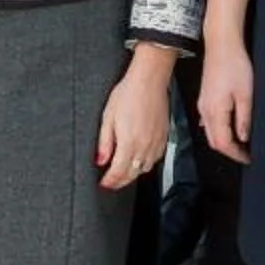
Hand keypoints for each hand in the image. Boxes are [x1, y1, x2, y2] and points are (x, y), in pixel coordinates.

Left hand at [97, 57, 171, 189]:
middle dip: (120, 181)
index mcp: (129, 142)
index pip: (118, 172)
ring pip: (145, 169)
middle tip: (111, 182)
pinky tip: (140, 160)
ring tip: (124, 172)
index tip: (104, 183)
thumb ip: (104, 142)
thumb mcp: (108, 116)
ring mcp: (156, 142)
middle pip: (132, 174)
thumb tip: (100, 160)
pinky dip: (146, 164)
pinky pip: (156, 159)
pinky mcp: (164, 137)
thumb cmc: (128, 93)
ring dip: (133, 174)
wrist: (149, 80)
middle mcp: (144, 146)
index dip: (109, 181)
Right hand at [198, 39, 253, 163]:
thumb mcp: (245, 94)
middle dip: (229, 151)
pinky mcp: (205, 98)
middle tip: (245, 154)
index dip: (236, 154)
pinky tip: (227, 129)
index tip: (248, 158)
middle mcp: (205, 110)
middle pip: (214, 141)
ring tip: (240, 144)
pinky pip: (208, 121)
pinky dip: (218, 130)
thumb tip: (243, 138)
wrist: (222, 44)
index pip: (223, 143)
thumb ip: (244, 119)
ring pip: (210, 132)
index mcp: (215, 111)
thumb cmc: (235, 65)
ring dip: (223, 141)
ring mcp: (203, 104)